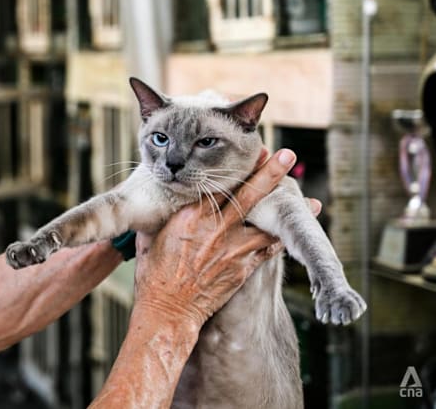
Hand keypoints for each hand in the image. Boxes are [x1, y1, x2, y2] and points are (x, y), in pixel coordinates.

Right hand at [133, 149, 298, 326]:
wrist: (168, 311)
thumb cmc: (154, 274)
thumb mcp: (151, 236)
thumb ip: (163, 215)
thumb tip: (164, 199)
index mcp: (192, 216)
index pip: (220, 183)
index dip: (240, 167)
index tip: (254, 152)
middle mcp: (216, 228)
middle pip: (249, 195)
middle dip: (270, 173)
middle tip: (287, 155)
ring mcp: (232, 249)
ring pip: (267, 225)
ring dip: (290, 213)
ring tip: (312, 202)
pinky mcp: (242, 269)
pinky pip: (268, 251)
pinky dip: (281, 241)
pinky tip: (294, 234)